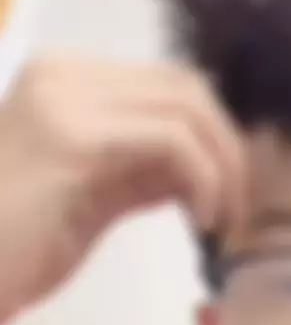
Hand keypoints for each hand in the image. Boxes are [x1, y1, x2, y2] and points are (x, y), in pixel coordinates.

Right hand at [0, 57, 244, 324]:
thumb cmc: (13, 250)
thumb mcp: (91, 199)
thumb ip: (141, 172)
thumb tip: (202, 166)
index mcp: (64, 81)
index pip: (166, 85)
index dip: (213, 135)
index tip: (228, 192)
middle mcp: (62, 74)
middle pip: (185, 86)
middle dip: (227, 146)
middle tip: (236, 208)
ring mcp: (64, 99)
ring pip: (187, 106)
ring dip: (224, 165)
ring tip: (221, 219)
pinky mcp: (72, 137)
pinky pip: (172, 140)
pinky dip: (205, 178)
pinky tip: (202, 219)